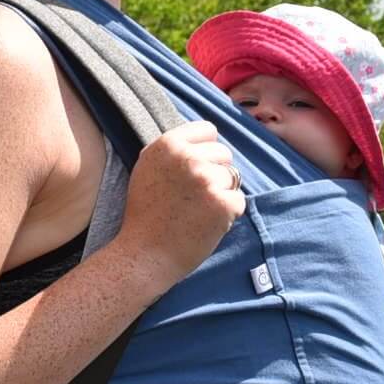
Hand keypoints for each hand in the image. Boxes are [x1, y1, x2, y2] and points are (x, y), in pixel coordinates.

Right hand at [116, 120, 244, 296]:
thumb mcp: (148, 168)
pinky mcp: (223, 203)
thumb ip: (173, 149)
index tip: (195, 168)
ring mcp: (207, 180)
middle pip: (224, 153)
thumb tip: (203, 138)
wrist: (144, 253)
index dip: (205, 150)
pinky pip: (238, 200)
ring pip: (233, 176)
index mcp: (168, 144)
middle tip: (193, 196)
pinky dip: (228, 214)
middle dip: (215, 172)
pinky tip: (205, 223)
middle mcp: (188, 157)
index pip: (207, 130)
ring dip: (221, 193)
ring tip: (197, 211)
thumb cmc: (146, 214)